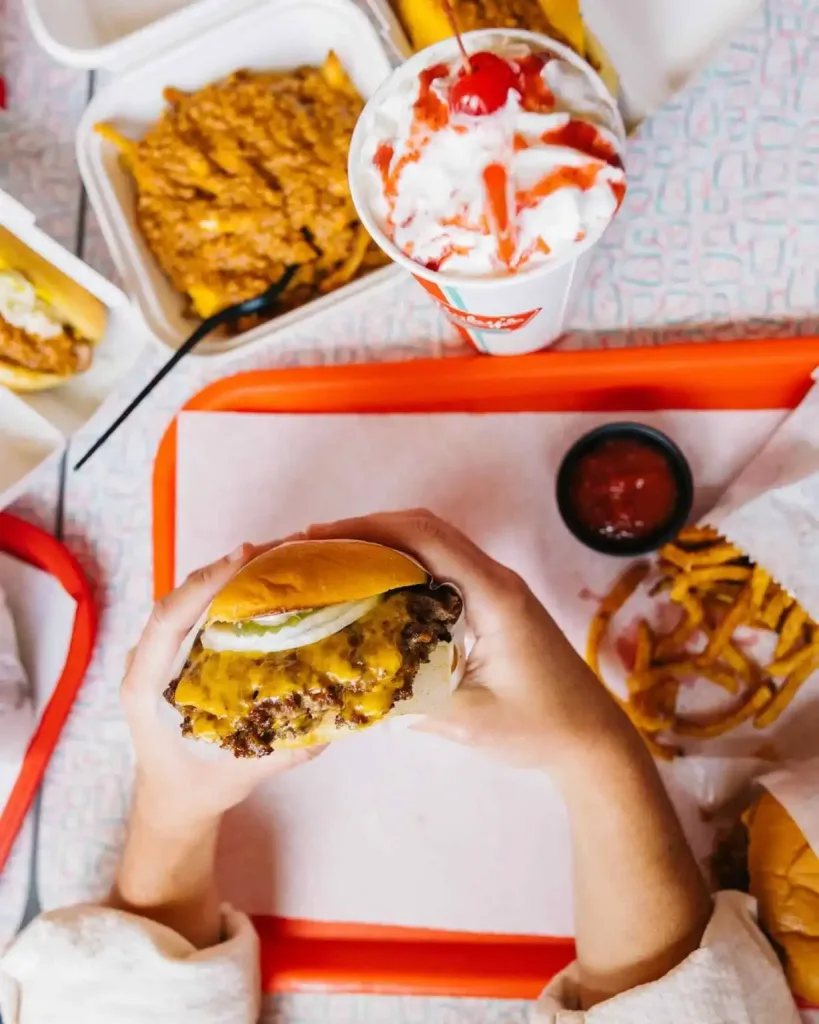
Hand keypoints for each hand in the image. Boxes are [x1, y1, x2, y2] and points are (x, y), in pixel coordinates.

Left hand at [121, 543, 320, 828]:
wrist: (171, 803)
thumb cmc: (197, 788)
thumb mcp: (241, 774)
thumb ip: (283, 752)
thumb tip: (337, 723)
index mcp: (146, 685)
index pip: (170, 618)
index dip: (205, 584)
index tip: (244, 557)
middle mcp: (148, 661)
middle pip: (182, 597)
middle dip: (227, 569)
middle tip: (279, 549)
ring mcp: (160, 655)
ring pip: (190, 599)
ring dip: (230, 576)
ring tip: (278, 558)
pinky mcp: (177, 655)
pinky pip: (198, 612)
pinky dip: (229, 593)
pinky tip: (265, 586)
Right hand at [309, 509, 632, 773]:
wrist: (593, 737)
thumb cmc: (542, 728)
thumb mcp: (471, 721)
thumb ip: (413, 703)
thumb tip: (352, 692)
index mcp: (494, 596)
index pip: (427, 539)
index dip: (370, 530)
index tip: (320, 537)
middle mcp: (496, 580)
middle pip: (426, 529)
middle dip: (366, 529)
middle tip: (312, 546)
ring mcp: (497, 589)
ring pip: (434, 544)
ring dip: (383, 543)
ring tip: (331, 560)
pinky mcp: (494, 604)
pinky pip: (442, 567)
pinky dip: (402, 564)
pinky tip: (370, 586)